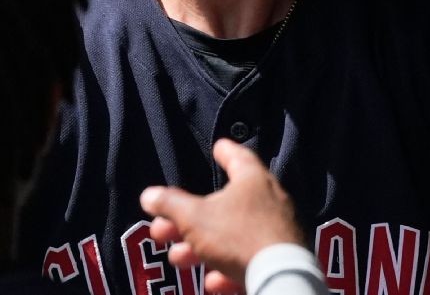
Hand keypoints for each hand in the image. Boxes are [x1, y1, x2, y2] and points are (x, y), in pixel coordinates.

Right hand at [139, 139, 302, 293]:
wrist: (279, 277)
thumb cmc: (238, 236)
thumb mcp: (194, 218)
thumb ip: (170, 205)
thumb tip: (148, 195)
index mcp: (253, 180)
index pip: (238, 156)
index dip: (224, 151)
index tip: (217, 146)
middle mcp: (270, 200)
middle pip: (224, 205)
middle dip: (190, 218)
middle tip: (163, 228)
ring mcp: (278, 231)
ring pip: (233, 235)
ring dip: (202, 246)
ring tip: (178, 257)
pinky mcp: (281, 259)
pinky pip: (249, 259)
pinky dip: (227, 267)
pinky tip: (212, 281)